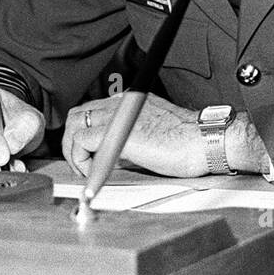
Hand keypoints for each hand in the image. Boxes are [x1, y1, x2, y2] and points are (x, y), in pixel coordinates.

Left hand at [62, 94, 207, 178]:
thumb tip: (109, 156)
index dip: (83, 135)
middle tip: (82, 164)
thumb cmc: (186, 142)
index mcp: (128, 102)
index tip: (88, 156)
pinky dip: (79, 159)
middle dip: (72, 141)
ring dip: (73, 150)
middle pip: (77, 115)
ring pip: (74, 125)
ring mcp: (116, 116)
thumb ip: (128, 140)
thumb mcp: (151, 134)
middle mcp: (119, 104)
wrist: (202, 141)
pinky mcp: (114, 132)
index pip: (91, 111)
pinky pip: (81, 141)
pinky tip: (91, 172)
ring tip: (86, 170)